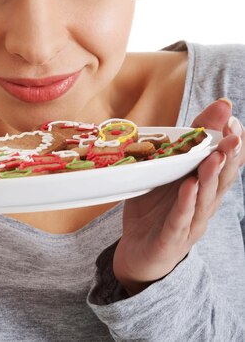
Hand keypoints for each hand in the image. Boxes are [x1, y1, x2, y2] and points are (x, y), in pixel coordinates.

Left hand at [113, 99, 243, 294]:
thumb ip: (177, 148)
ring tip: (215, 156)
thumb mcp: (165, 173)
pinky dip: (186, 203)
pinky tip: (190, 187)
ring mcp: (191, 223)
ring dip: (211, 176)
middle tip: (234, 134)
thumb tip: (184, 120)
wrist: (136, 253)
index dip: (230, 142)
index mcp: (204, 186)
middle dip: (229, 155)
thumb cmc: (155, 209)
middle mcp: (204, 204)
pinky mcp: (173, 239)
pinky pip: (181, 219)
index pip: (224, 162)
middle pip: (222, 178)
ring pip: (206, 198)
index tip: (231, 117)